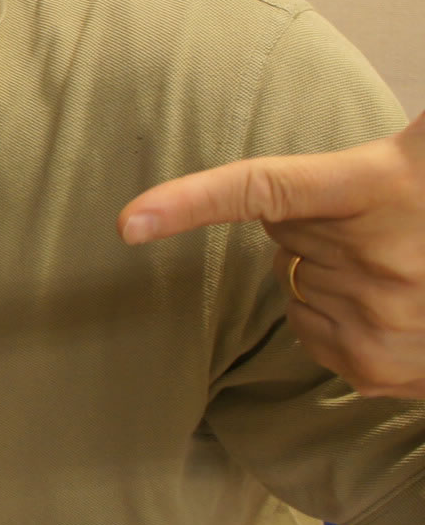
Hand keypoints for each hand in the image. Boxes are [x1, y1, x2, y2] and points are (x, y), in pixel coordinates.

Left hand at [120, 112, 424, 395]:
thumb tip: (270, 177)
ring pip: (301, 293)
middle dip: (315, 232)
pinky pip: (320, 341)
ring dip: (331, 277)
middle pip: (286, 243)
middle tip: (378, 221)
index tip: (127, 222)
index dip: (190, 201)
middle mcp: (378, 255)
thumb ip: (335, 162)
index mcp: (374, 185)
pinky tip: (389, 304)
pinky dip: (336, 320)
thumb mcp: (406, 155)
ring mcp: (385, 317)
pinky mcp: (388, 369)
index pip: (262, 188)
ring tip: (396, 261)